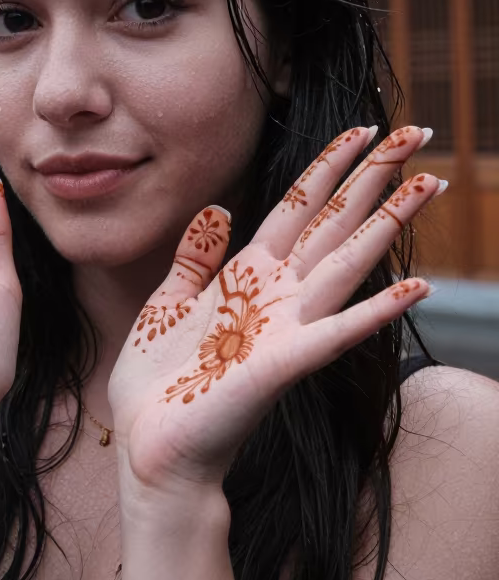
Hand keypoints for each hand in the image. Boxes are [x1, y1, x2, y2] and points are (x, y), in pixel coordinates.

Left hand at [108, 125, 440, 493]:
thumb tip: (217, 209)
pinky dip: (379, 312)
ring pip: (347, 262)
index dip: (329, 166)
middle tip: (417, 134)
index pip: (298, 207)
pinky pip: (338, 332)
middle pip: (334, 222)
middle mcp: (277, 295)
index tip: (363, 130)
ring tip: (427, 184)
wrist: (151, 448)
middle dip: (374, 177)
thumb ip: (194, 258)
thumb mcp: (167, 303)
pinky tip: (420, 288)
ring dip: (388, 223)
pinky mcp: (284, 364)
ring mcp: (286, 328)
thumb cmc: (159, 384)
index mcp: (247, 276)